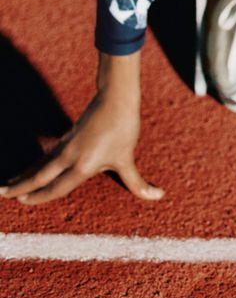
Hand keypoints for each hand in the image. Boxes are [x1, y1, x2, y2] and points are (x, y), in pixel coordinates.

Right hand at [0, 52, 163, 205]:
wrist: (117, 97)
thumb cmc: (124, 127)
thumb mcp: (128, 158)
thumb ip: (137, 183)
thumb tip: (158, 196)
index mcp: (82, 166)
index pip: (56, 188)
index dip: (39, 197)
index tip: (23, 201)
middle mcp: (69, 157)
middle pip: (40, 175)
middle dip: (22, 186)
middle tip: (3, 193)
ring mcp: (67, 145)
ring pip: (41, 163)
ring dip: (25, 174)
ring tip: (9, 183)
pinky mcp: (69, 135)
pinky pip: (49, 154)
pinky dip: (38, 162)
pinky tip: (33, 166)